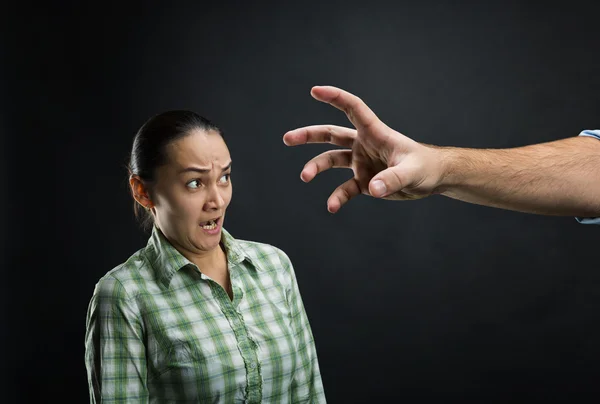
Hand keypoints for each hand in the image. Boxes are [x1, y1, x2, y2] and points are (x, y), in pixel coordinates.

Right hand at [283, 86, 445, 212]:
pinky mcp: (363, 181)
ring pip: (331, 160)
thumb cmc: (425, 167)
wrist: (431, 179)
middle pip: (330, 135)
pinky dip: (337, 197)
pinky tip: (332, 207)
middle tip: (287, 138)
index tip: (315, 90)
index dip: (334, 98)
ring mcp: (361, 162)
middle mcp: (363, 144)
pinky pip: (344, 188)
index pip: (352, 109)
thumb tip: (373, 188)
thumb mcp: (411, 172)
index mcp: (374, 132)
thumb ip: (392, 179)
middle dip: (308, 135)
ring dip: (316, 166)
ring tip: (304, 176)